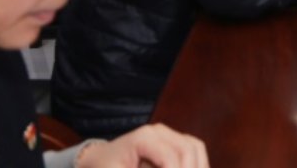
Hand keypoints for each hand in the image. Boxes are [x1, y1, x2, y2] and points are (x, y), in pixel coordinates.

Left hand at [78, 124, 207, 167]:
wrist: (99, 160)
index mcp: (144, 138)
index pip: (170, 158)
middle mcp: (159, 131)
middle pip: (187, 150)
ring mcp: (168, 134)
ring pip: (195, 148)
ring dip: (198, 166)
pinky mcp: (173, 141)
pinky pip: (195, 150)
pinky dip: (197, 164)